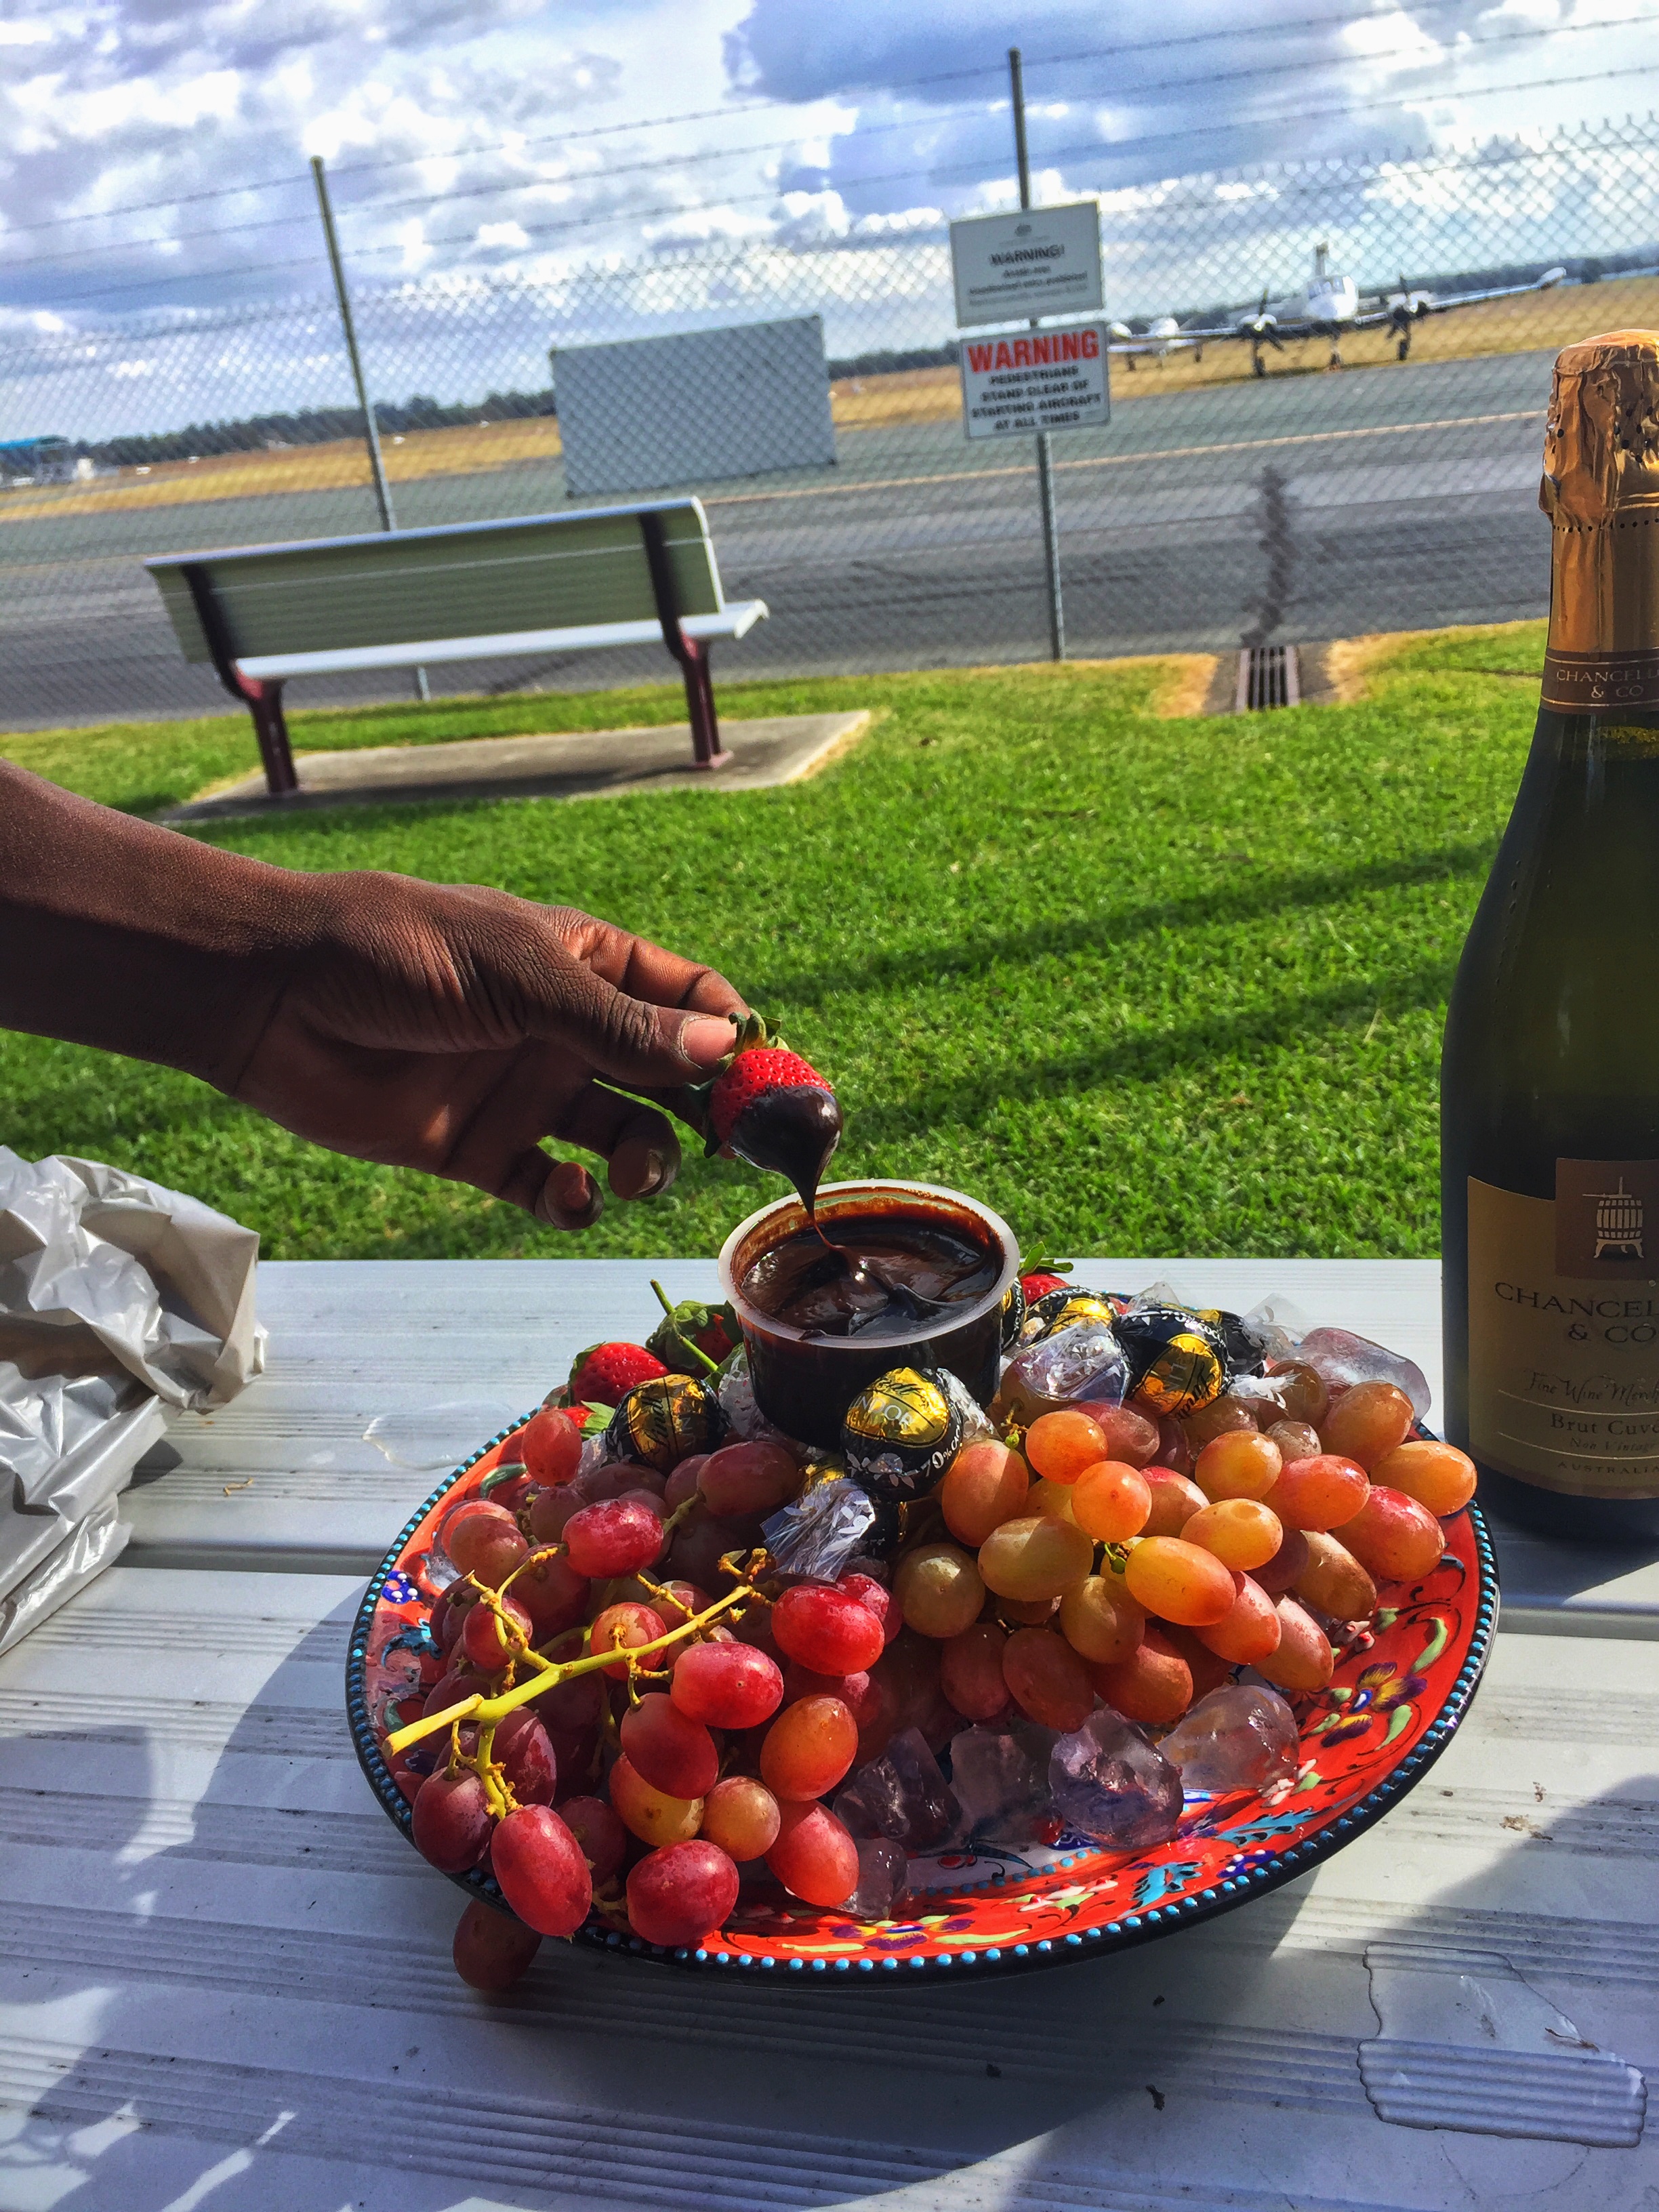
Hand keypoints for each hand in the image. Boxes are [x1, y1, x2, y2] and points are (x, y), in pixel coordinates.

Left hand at [231, 873, 745, 1228]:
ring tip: (633, 1171)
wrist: (277, 998)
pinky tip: (571, 1195)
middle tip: (732, 1151)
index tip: (775, 1091)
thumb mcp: (526, 976)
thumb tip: (722, 1053)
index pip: (692, 1002)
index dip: (737, 1042)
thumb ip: (622, 1026)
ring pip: (623, 1140)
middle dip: (708, 1116)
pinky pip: (553, 1188)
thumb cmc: (401, 953)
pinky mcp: (482, 1152)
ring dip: (647, 1162)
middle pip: (669, 1081)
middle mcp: (568, 1031)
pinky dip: (575, 1201)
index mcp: (589, 965)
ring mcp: (527, 1092)